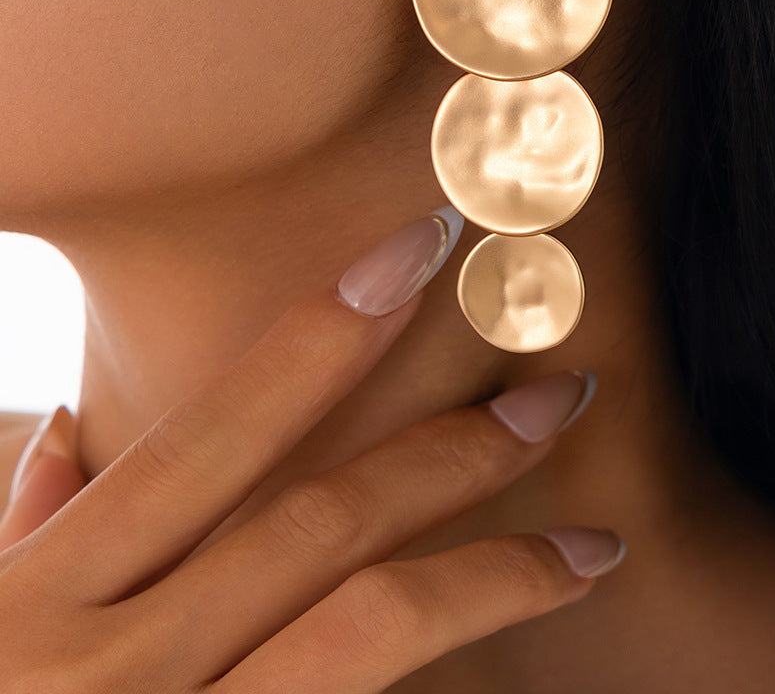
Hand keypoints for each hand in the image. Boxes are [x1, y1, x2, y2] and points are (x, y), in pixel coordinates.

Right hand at [0, 215, 621, 693]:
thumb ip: (16, 541)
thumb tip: (68, 438)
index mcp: (40, 604)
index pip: (217, 435)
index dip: (327, 330)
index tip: (421, 249)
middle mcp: (111, 672)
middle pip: (321, 523)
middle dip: (455, 448)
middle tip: (564, 392)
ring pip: (366, 633)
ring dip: (497, 576)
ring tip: (593, 545)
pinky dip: (439, 684)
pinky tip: (514, 659)